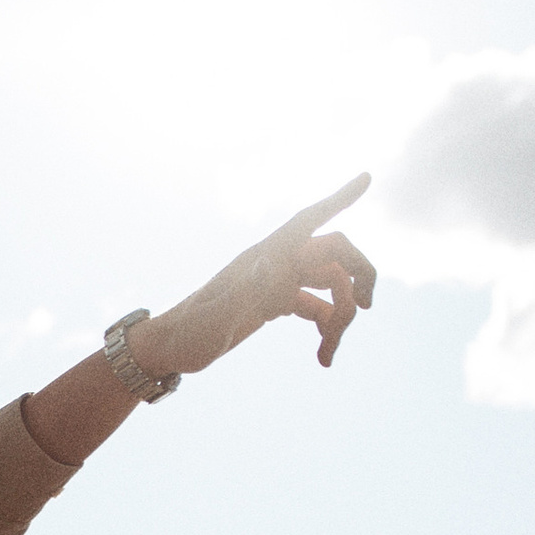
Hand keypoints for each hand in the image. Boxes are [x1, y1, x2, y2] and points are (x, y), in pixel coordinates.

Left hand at [134, 173, 377, 379]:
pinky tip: (323, 357)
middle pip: (333, 255)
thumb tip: (274, 264)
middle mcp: (274, 262)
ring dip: (340, 318)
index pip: (309, 219)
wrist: (167, 350)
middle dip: (357, 277)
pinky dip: (325, 329)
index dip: (340, 198)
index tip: (367, 177)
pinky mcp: (273, 303)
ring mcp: (276, 282)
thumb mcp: (217, 316)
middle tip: (366, 308)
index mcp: (265, 256)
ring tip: (327, 358)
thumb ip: (245, 290)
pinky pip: (315, 306)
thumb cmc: (189, 333)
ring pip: (328, 285)